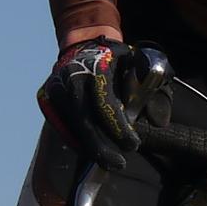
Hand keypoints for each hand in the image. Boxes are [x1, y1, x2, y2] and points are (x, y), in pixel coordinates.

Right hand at [38, 37, 140, 160]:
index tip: (132, 145)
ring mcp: (56, 87)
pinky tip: (91, 151)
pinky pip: (61, 125)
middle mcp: (71, 76)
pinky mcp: (47, 97)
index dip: (118, 126)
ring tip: (108, 161)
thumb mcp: (140, 64)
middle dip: (101, 146)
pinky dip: (76, 140)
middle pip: (83, 119)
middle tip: (118, 163)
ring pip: (70, 125)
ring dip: (89, 146)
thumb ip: (152, 90)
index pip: (104, 101)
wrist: (85, 42)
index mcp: (96, 65)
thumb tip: (159, 121)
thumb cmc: (118, 58)